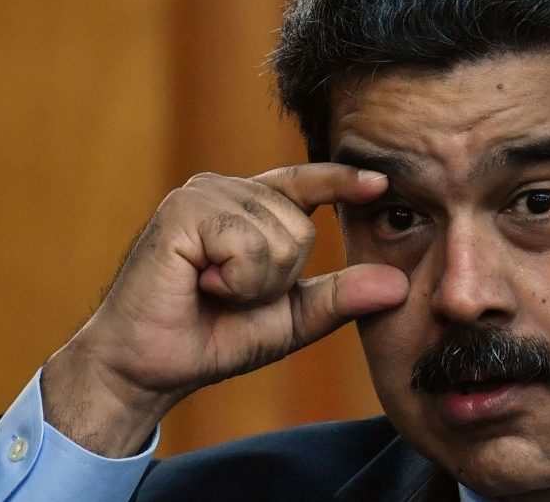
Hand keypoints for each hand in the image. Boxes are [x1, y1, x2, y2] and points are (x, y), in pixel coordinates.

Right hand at [41, 164, 407, 455]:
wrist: (149, 367)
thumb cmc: (215, 336)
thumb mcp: (292, 318)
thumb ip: (341, 297)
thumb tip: (399, 284)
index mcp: (249, 207)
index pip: (306, 184)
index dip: (344, 181)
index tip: (381, 183)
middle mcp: (225, 190)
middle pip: (301, 226)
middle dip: (278, 277)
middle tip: (230, 293)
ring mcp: (202, 194)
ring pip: (279, 235)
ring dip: (254, 283)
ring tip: (212, 288)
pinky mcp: (183, 211)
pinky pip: (248, 245)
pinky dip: (235, 280)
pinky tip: (199, 283)